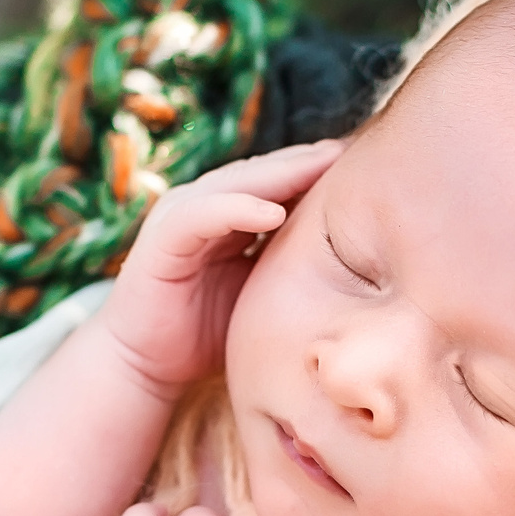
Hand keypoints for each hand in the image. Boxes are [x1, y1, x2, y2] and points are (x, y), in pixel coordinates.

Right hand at [97, 139, 343, 393]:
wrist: (145, 365)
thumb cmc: (206, 334)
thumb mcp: (262, 294)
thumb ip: (292, 270)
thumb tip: (359, 270)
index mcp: (231, 216)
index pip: (282, 184)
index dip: (320, 174)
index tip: (370, 167)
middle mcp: (207, 206)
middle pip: (266, 173)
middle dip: (310, 160)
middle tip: (355, 150)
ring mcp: (183, 216)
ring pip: (239, 183)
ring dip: (283, 172)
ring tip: (326, 163)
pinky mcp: (164, 237)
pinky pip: (205, 215)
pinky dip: (238, 209)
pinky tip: (274, 212)